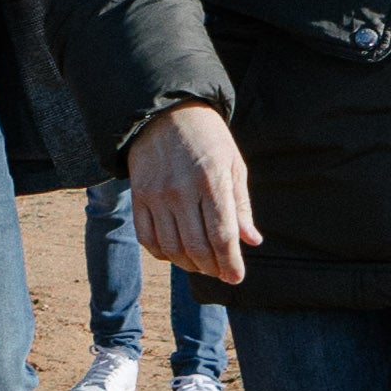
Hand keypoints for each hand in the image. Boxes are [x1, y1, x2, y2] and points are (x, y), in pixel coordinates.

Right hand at [126, 103, 260, 286]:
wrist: (163, 113)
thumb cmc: (207, 138)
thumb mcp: (233, 164)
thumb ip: (241, 205)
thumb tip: (251, 241)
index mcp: (212, 181)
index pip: (222, 235)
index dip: (231, 262)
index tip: (237, 277)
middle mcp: (181, 191)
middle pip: (197, 247)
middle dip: (212, 268)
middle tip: (222, 273)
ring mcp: (156, 195)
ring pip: (171, 247)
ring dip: (189, 264)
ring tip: (202, 266)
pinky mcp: (138, 196)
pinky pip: (147, 237)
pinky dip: (162, 253)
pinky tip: (176, 254)